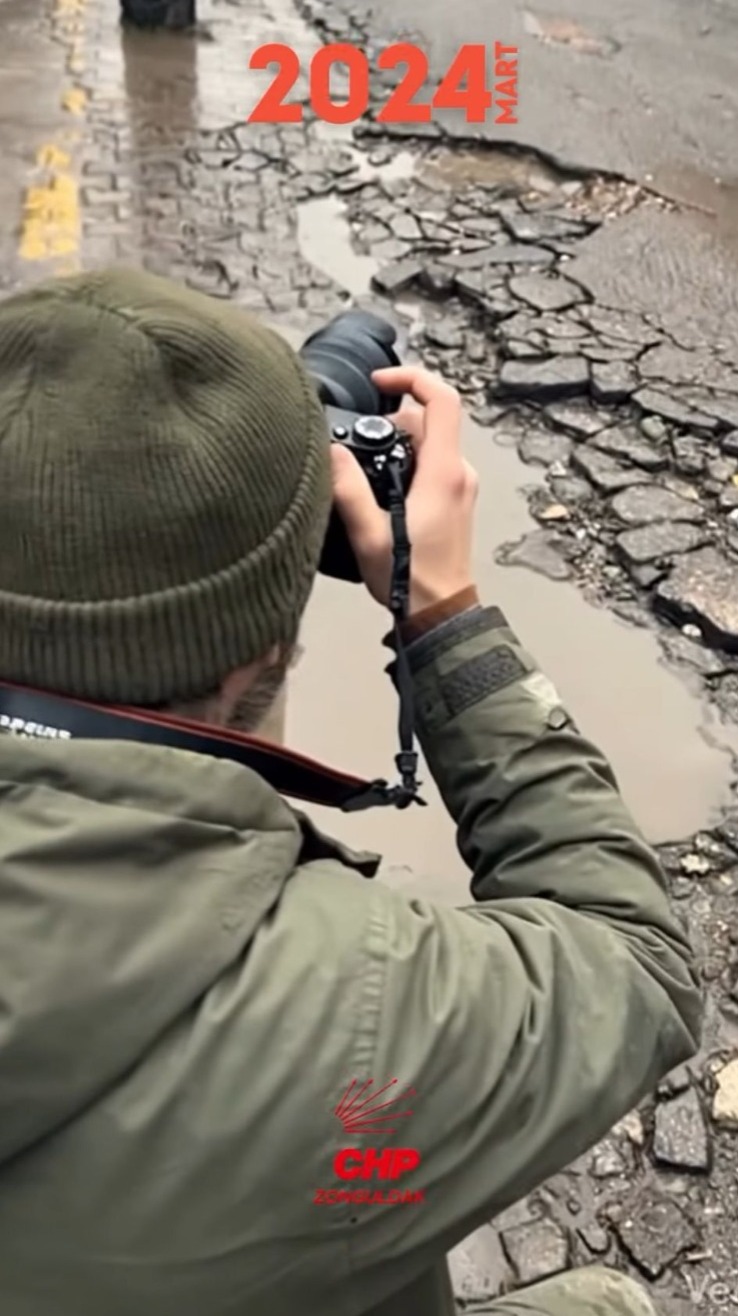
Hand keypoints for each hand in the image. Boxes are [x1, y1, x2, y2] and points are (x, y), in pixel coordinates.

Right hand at [330, 365, 478, 614]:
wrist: (440, 614)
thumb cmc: (410, 580)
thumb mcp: (369, 534)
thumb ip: (348, 488)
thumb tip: (330, 450)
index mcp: (444, 472)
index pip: (442, 400)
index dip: (411, 378)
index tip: (379, 381)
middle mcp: (459, 473)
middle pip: (429, 420)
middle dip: (392, 420)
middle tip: (358, 443)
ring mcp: (460, 487)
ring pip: (430, 443)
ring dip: (397, 444)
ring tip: (364, 470)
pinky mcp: (455, 501)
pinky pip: (432, 464)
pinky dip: (407, 462)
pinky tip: (380, 489)